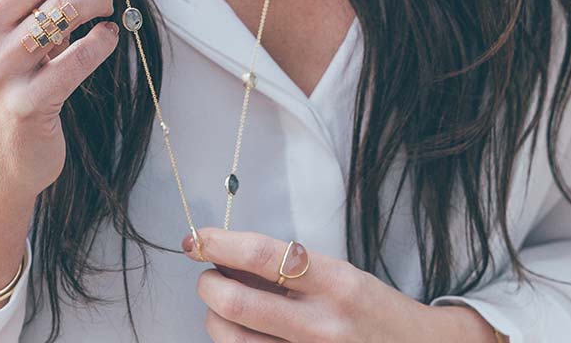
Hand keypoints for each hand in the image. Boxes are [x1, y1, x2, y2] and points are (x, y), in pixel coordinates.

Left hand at [182, 227, 501, 341]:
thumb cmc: (372, 310)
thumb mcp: (340, 274)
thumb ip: (289, 267)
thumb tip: (229, 254)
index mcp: (333, 282)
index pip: (261, 255)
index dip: (220, 242)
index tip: (198, 237)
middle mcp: (320, 324)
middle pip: (234, 304)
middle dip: (208, 284)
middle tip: (208, 275)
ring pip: (231, 338)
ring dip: (214, 317)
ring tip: (225, 304)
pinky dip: (233, 341)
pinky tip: (242, 329)